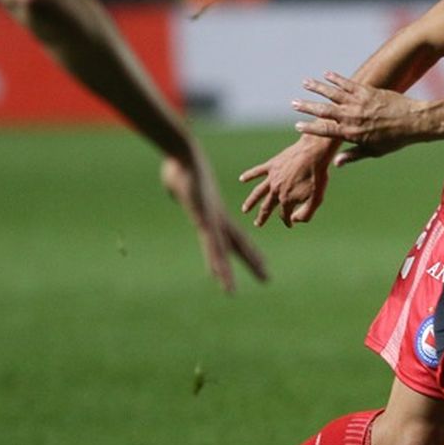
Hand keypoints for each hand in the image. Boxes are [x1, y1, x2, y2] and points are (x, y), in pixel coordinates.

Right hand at [160, 153, 268, 291]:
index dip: (250, 251)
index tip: (263, 264)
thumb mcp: (183, 186)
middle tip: (267, 279)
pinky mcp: (201, 216)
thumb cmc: (182, 168)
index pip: (238, 238)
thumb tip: (176, 192)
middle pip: (238, 246)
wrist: (185, 155)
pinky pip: (208, 241)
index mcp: (217, 216)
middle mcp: (217, 219)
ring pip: (220, 249)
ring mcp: (209, 218)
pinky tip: (216, 270)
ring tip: (230, 289)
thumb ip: (183, 193)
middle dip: (252, 263)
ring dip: (225, 271)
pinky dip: (212, 256)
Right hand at [238, 134, 335, 228]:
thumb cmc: (318, 176)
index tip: (290, 224)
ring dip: (250, 202)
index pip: (284, 215)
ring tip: (245, 210)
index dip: (287, 221)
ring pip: (258, 192)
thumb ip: (306, 213)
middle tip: (258, 224)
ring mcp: (272, 177)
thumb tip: (294, 220)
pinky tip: (242, 179)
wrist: (314, 153)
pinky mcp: (272, 165)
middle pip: (267, 207)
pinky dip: (249, 175)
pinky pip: (257, 171)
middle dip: (262, 217)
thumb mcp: (317, 199)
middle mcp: (276, 190)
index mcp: (287, 199)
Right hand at [291, 70, 433, 164]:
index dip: (310, 128)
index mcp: (352, 133)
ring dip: (317, 87)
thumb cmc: (395, 140)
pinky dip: (336, 78)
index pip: (325, 130)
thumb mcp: (374, 151)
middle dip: (307, 106)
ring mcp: (359, 102)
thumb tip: (336, 162)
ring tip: (304, 82)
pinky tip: (326, 74)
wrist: (414, 122)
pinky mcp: (367, 91)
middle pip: (324, 110)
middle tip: (293, 103)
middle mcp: (352, 116)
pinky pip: (348, 83)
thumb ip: (353, 155)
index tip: (297, 125)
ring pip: (333, 93)